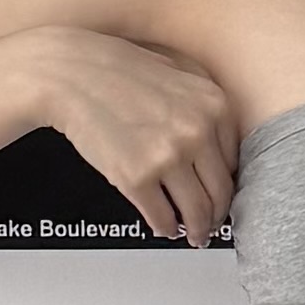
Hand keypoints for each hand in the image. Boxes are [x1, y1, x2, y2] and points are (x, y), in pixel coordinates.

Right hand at [39, 27, 239, 244]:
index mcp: (214, 105)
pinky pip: (162, 217)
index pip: (234, 161)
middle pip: (220, 191)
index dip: (227, 184)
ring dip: (196, 229)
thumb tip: (218, 149)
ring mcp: (168, 156)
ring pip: (196, 211)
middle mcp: (197, 131)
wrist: (69, 74)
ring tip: (192, 234)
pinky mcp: (137, 178)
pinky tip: (164, 227)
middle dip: (216, 214)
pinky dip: (165, 228)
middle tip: (211, 223)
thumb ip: (203, 106)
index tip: (221, 194)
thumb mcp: (178, 72)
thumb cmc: (116, 70)